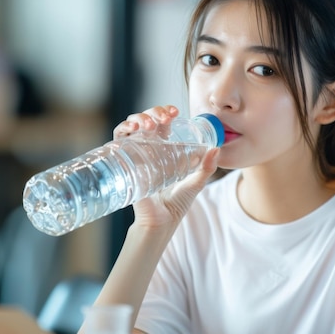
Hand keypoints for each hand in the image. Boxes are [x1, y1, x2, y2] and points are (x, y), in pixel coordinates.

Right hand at [113, 105, 219, 228]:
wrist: (160, 222)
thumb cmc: (176, 204)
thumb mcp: (195, 182)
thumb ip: (206, 167)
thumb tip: (217, 148)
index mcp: (162, 149)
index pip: (160, 123)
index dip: (164, 112)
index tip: (175, 112)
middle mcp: (146, 149)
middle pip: (145, 121)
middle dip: (153, 111)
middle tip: (165, 117)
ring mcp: (133, 155)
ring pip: (130, 126)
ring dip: (138, 118)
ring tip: (149, 123)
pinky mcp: (123, 162)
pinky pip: (117, 140)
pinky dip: (122, 129)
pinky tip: (132, 129)